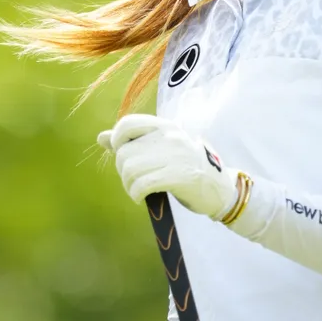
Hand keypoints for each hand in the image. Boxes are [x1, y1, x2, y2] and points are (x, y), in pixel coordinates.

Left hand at [97, 114, 237, 220]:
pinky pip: (142, 184)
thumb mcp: (162, 148)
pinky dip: (135, 193)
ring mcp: (176, 155)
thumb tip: (101, 137)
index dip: (117, 140)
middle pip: (124, 152)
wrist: (220, 189)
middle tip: (134, 181)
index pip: (128, 123)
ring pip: (130, 169)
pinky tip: (140, 197)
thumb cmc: (187, 167)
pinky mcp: (179, 176)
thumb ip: (133, 141)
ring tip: (137, 190)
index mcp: (165, 126)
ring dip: (128, 185)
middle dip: (123, 171)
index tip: (123, 155)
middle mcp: (170, 136)